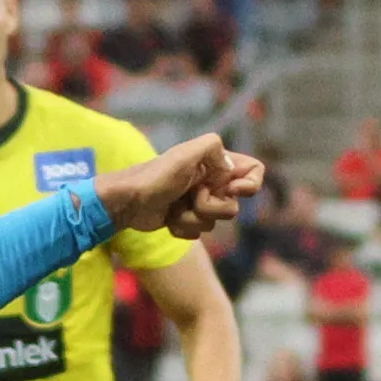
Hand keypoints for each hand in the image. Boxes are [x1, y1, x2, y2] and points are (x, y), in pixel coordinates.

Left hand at [95, 134, 264, 239]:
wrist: (127, 201)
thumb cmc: (154, 176)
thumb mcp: (184, 155)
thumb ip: (212, 149)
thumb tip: (229, 170)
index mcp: (215, 162)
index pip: (253, 171)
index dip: (249, 184)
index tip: (233, 189)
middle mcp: (211, 181)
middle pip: (234, 205)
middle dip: (211, 206)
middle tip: (191, 196)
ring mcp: (199, 202)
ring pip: (215, 222)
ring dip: (192, 218)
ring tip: (173, 207)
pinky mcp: (187, 219)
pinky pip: (199, 232)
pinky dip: (183, 228)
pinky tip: (168, 218)